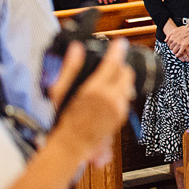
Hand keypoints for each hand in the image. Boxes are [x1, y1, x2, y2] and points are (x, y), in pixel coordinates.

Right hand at [50, 39, 133, 160]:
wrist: (71, 144)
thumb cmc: (63, 120)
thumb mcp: (60, 91)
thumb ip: (70, 68)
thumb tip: (76, 49)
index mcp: (96, 90)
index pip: (113, 63)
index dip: (118, 50)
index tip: (120, 43)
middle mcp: (111, 98)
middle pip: (126, 73)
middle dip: (120, 66)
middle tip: (110, 65)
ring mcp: (119, 108)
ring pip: (128, 85)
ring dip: (121, 79)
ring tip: (107, 81)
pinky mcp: (122, 116)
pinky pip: (126, 98)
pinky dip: (120, 92)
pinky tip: (107, 95)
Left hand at [165, 25, 188, 57]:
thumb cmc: (182, 29)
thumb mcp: (173, 30)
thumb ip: (168, 35)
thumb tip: (165, 41)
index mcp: (172, 38)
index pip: (168, 44)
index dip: (170, 45)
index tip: (172, 45)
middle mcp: (175, 41)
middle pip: (171, 48)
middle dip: (172, 48)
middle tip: (174, 48)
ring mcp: (179, 44)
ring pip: (174, 50)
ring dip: (174, 51)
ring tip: (176, 51)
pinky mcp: (184, 45)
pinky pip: (180, 52)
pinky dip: (178, 55)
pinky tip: (177, 55)